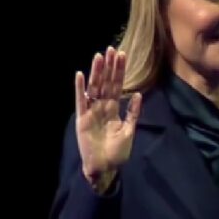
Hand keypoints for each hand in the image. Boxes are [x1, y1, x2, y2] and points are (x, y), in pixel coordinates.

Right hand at [75, 47, 141, 191]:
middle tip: (112, 49)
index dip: (119, 71)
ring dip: (97, 72)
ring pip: (94, 88)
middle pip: (106, 83)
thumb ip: (133, 112)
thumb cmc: (117, 152)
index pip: (117, 86)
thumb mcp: (129, 130)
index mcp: (114, 109)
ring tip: (99, 56)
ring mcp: (91, 111)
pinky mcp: (82, 119)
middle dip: (109, 67)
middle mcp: (102, 107)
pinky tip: (80, 74)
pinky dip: (80, 88)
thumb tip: (138, 94)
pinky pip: (81, 101)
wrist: (105, 168)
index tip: (122, 55)